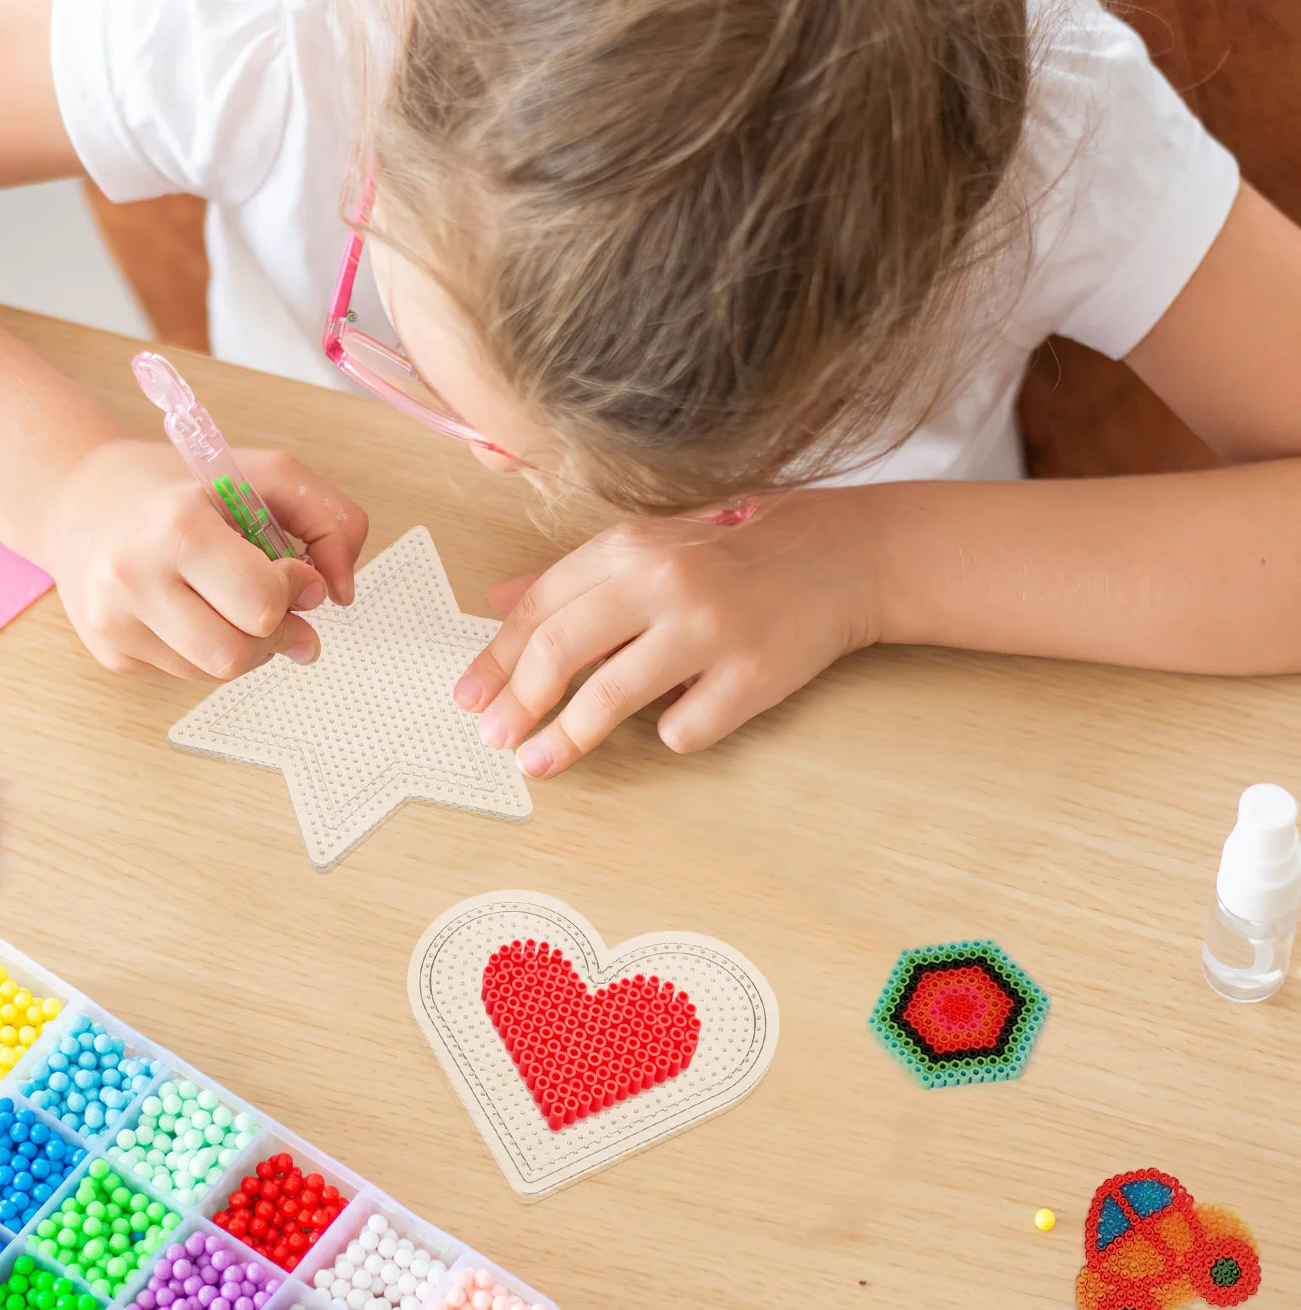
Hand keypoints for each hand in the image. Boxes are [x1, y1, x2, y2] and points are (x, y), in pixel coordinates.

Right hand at [40, 438, 367, 678]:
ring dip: (246, 644)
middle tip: (276, 601)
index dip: (295, 592)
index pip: (261, 603)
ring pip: (216, 673)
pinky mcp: (111, 653)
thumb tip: (341, 594)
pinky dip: (209, 649)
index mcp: (176, 527)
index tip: (293, 570)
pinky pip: (188, 676)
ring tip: (231, 599)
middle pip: (237, 654)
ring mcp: (114, 623)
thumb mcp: (267, 474)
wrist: (82, 500)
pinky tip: (194, 609)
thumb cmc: (182, 487)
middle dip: (273, 631)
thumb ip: (331, 519)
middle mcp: (133, 578)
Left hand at [453, 493, 879, 775]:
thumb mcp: (648, 546)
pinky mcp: (751, 677)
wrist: (839, 558)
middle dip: (517, 702)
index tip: (469, 698)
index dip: (495, 659)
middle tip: (494, 737)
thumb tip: (498, 604)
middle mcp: (664, 582)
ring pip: (611, 697)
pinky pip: (683, 727)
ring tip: (537, 763)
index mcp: (631, 547)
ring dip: (564, 739)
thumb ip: (573, 577)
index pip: (540, 608)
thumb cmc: (732, 554)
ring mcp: (710, 630)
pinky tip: (678, 719)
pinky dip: (670, 732)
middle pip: (561, 650)